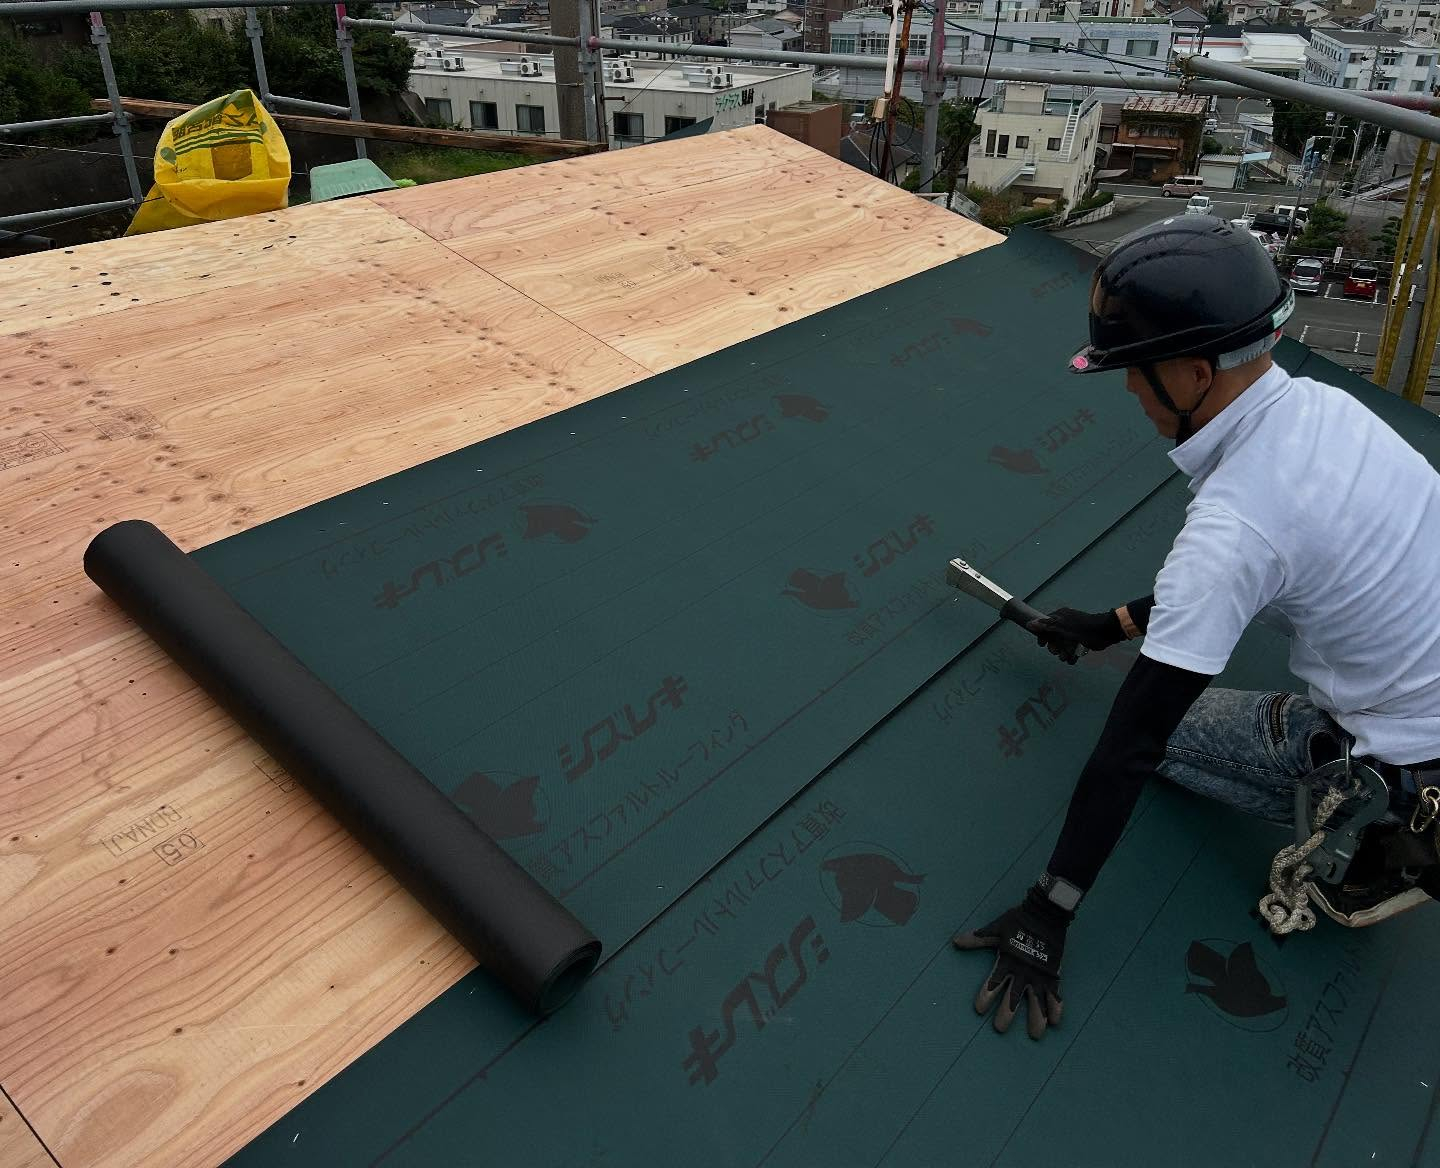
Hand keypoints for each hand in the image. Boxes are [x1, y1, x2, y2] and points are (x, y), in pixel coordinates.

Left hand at [952, 887, 1069, 1038]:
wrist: (1044, 913)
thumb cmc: (1018, 920)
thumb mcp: (995, 929)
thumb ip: (978, 939)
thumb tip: (955, 941)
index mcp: (1006, 961)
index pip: (993, 983)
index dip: (985, 996)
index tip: (979, 1010)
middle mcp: (1022, 972)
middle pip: (1013, 998)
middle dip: (1006, 1014)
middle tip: (999, 1028)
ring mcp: (1039, 975)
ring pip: (1037, 1002)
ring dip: (1036, 1018)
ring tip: (1035, 1035)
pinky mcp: (1053, 974)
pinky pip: (1055, 995)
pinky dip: (1056, 1008)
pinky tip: (1056, 1023)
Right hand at [1030, 607, 1124, 664]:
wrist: (1105, 632)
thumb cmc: (1082, 628)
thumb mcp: (1062, 627)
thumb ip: (1046, 626)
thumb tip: (1029, 624)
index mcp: (1060, 617)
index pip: (1045, 626)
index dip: (1043, 636)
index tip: (1042, 645)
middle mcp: (1066, 623)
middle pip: (1053, 637)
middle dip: (1054, 647)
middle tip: (1056, 652)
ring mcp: (1073, 632)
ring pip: (1062, 645)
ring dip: (1063, 653)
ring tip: (1066, 657)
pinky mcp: (1081, 640)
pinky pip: (1072, 648)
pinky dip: (1072, 654)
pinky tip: (1073, 658)